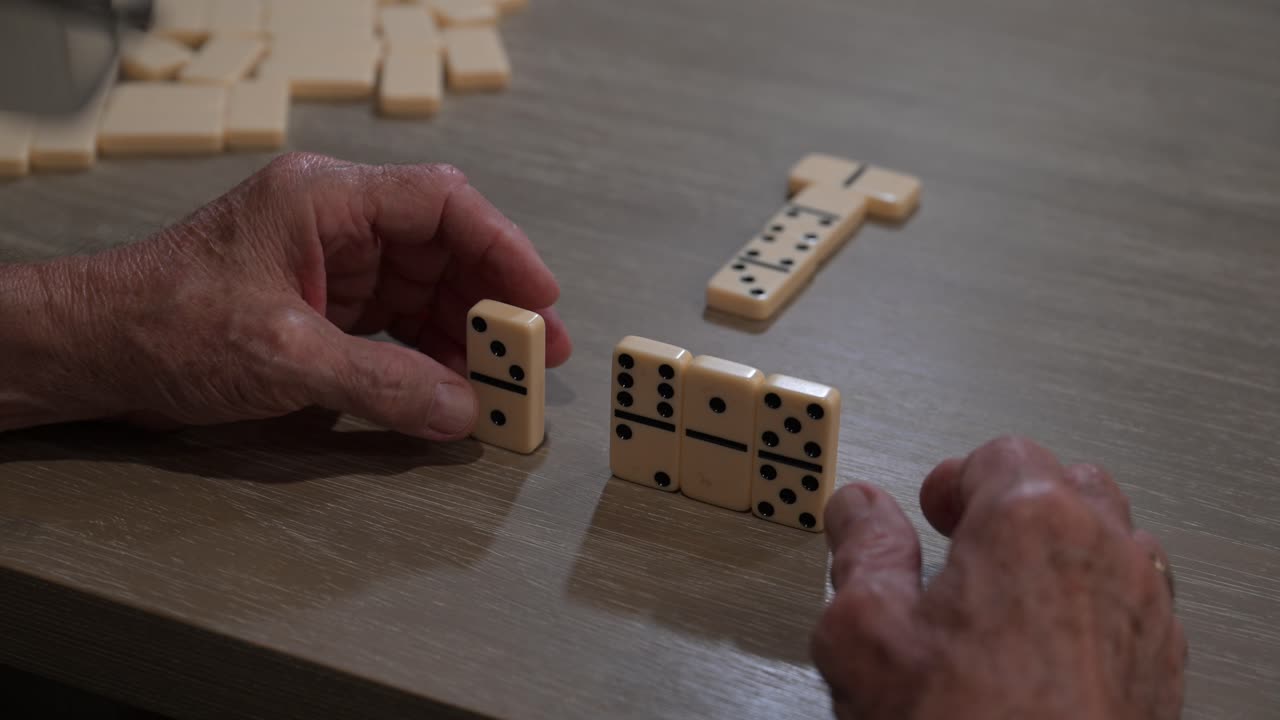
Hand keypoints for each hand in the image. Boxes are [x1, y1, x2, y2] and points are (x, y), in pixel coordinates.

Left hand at [1, 152, 570, 437]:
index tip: (540, 297)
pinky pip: (397, 325)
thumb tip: (461, 412)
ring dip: (467, 335)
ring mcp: (332, 266)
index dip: (502, 247)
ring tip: (507, 381)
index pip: (439, 204)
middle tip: (538, 354)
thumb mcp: (281, 355)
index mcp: (325, 199)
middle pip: (443, 250)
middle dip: (493, 301)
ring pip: (426, 290)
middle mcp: (337, 224)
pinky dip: (429, 357)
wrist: (94, 351)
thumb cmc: (164, 324)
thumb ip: (379, 382)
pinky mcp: (324, 307)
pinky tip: (456, 388)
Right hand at [811, 436, 1185, 719]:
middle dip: (1016, 504)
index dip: (955, 478)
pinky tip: (1048, 647)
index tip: (931, 508)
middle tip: (969, 542)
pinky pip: (1137, 603)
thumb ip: (862, 549)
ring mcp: (1145, 610)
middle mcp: (1104, 551)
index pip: (999, 454)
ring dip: (1063, 552)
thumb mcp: (864, 630)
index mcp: (1030, 520)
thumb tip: (858, 511)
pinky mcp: (1162, 667)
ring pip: (1113, 541)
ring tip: (1010, 596)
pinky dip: (1096, 606)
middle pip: (1068, 484)